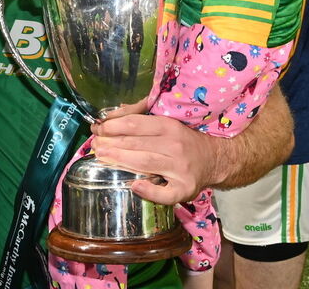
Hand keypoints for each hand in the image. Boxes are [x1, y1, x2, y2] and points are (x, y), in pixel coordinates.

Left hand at [91, 105, 225, 205]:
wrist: (214, 159)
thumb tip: (111, 116)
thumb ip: (140, 116)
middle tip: (94, 146)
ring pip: (145, 163)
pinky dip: (150, 191)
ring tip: (101, 158)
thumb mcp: (166, 122)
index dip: (113, 126)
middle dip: (111, 144)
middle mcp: (175, 146)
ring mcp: (180, 168)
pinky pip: (166, 193)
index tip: (98, 129)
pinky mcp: (185, 189)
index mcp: (169, 127)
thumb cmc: (183, 140)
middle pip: (137, 144)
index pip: (136, 124)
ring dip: (120, 160)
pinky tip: (135, 186)